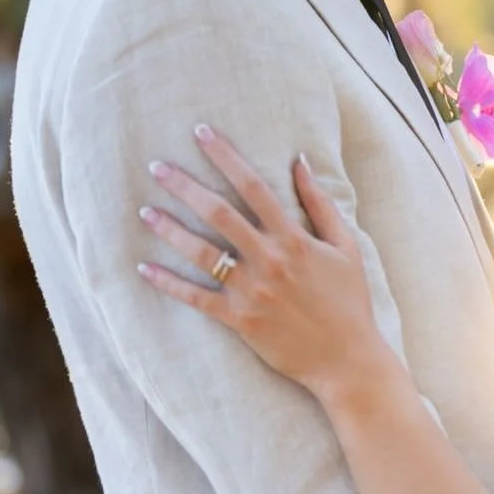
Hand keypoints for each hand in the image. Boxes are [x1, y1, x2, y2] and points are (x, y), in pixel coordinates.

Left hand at [137, 126, 378, 396]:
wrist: (347, 359)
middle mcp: (269, 260)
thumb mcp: (345, 247)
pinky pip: (197, 299)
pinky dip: (169, 284)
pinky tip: (144, 269)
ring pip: (201, 253)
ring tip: (145, 211)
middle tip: (157, 166)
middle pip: (219, 213)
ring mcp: (252, 291)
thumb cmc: (349, 301)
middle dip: (185, 186)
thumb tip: (300, 161)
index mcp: (294, 239)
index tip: (201, 133)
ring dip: (170, 230)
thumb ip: (320, 203)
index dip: (226, 156)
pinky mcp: (240, 321)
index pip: (254, 186)